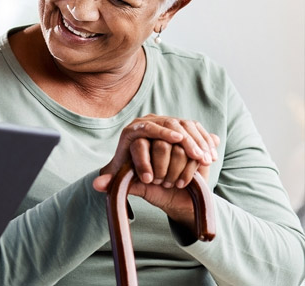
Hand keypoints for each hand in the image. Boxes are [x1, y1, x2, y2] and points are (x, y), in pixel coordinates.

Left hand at [94, 115, 219, 227]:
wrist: (157, 178)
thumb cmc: (139, 179)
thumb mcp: (126, 182)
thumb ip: (113, 183)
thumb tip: (97, 185)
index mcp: (132, 132)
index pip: (145, 128)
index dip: (161, 132)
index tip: (175, 140)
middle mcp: (149, 122)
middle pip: (169, 124)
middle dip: (184, 140)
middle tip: (195, 155)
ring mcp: (168, 123)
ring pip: (185, 126)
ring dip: (197, 142)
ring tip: (204, 159)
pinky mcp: (184, 128)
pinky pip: (197, 130)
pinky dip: (205, 142)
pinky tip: (211, 157)